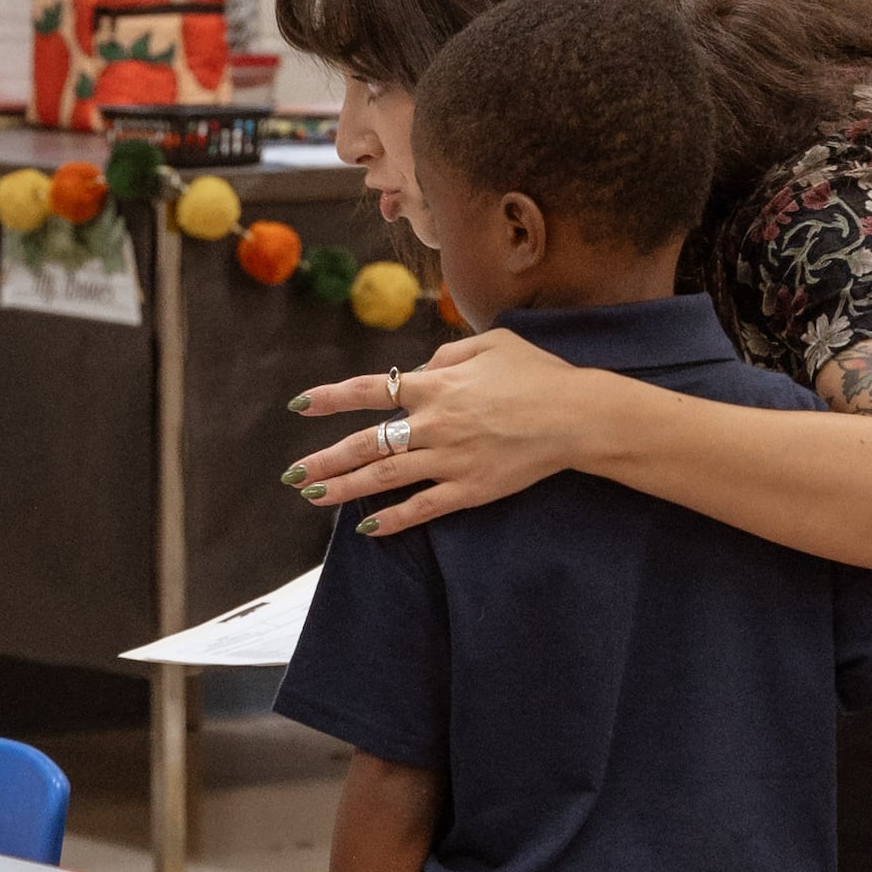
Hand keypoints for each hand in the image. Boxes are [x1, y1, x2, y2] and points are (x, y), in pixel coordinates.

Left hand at [284, 328, 580, 535]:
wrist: (577, 416)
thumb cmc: (538, 373)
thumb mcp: (492, 343)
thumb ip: (449, 352)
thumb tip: (422, 367)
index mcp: (437, 385)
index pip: (370, 390)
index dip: (331, 398)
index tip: (300, 406)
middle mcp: (434, 423)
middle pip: (367, 442)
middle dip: (326, 459)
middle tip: (294, 473)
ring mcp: (450, 459)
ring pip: (385, 478)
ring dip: (344, 489)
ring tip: (314, 497)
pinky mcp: (470, 489)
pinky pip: (423, 507)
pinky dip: (393, 519)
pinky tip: (367, 529)